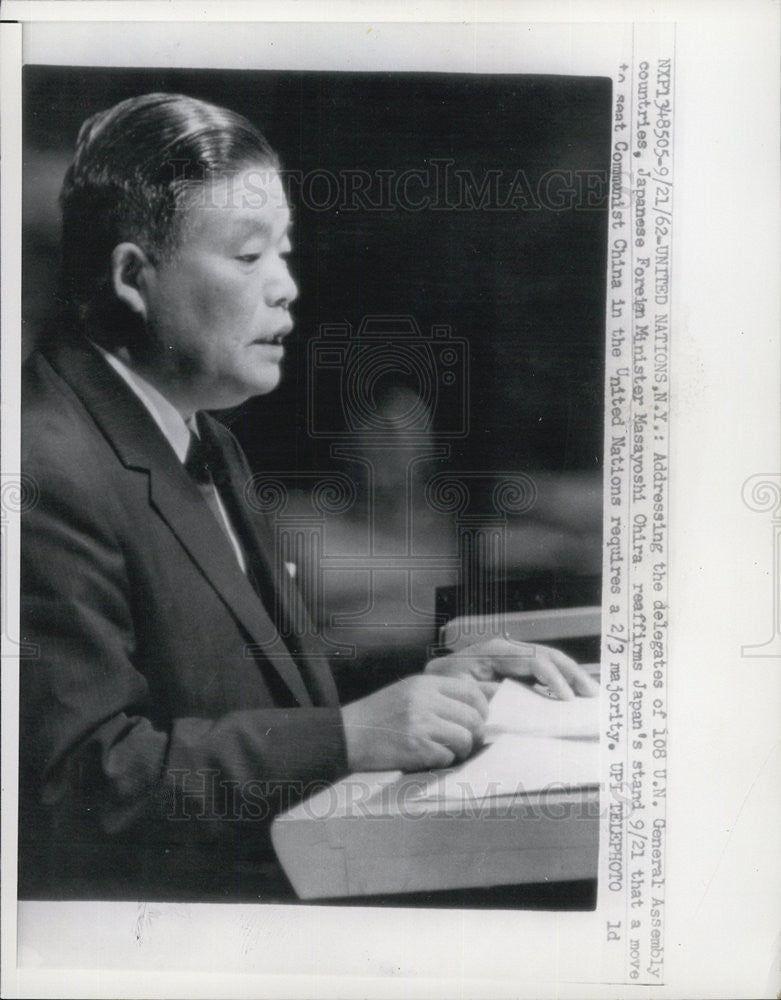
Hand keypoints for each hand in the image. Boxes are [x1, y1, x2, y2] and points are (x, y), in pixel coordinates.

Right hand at [341, 674, 488, 771]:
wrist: (347, 734)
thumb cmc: (379, 715)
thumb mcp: (408, 691)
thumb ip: (439, 695)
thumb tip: (478, 706)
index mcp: (425, 683)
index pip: (471, 691)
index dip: (484, 706)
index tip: (482, 718)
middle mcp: (425, 700)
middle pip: (473, 717)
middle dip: (475, 733)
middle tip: (467, 740)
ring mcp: (420, 723)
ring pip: (464, 738)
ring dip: (461, 750)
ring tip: (448, 750)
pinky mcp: (415, 747)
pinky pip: (447, 757)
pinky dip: (443, 761)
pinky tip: (430, 757)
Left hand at [424, 637, 598, 700]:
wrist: (431, 684)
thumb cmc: (443, 686)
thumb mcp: (460, 689)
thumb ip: (487, 692)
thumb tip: (516, 697)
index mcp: (495, 651)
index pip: (534, 659)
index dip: (553, 678)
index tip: (566, 698)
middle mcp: (507, 650)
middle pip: (548, 655)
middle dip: (572, 673)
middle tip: (592, 693)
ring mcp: (512, 657)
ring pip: (550, 661)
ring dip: (571, 676)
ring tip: (590, 693)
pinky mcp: (514, 668)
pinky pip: (542, 671)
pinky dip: (560, 681)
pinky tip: (572, 694)